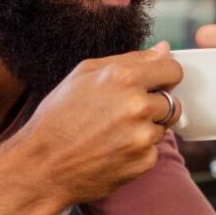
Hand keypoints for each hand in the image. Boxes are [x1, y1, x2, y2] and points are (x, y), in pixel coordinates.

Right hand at [14, 43, 183, 204]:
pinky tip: (113, 150)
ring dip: (146, 129)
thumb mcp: (84, 75)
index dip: (164, 76)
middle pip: (173, 101)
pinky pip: (153, 151)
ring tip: (114, 132)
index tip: (154, 84)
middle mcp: (137, 105)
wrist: (42, 166)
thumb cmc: (58, 117)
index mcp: (124, 77)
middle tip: (125, 113)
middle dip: (155, 105)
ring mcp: (143, 136)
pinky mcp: (144, 161)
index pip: (172, 69)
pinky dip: (138, 151)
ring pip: (163, 127)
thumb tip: (163, 49)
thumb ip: (130, 59)